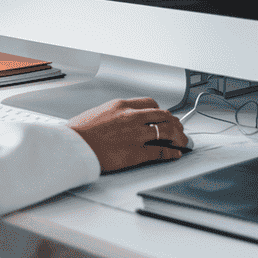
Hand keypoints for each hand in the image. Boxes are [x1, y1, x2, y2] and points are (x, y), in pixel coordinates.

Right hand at [67, 98, 187, 172]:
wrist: (75, 145)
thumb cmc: (80, 131)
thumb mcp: (98, 112)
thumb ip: (114, 114)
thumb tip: (121, 120)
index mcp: (121, 105)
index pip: (150, 103)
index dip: (160, 110)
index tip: (163, 116)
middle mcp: (131, 117)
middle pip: (163, 115)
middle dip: (174, 123)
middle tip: (179, 129)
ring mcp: (135, 134)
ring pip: (167, 131)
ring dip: (178, 137)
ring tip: (183, 142)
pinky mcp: (136, 152)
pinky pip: (161, 151)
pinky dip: (172, 153)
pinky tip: (176, 154)